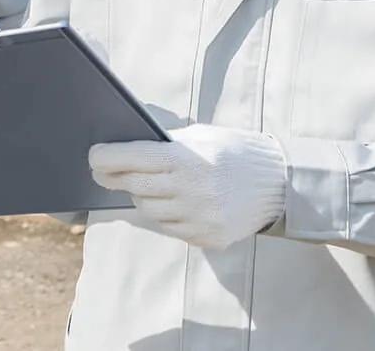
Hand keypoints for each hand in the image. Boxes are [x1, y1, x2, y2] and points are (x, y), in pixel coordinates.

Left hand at [88, 123, 287, 249]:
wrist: (282, 183)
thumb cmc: (237, 152)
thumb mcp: (202, 136)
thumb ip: (167, 143)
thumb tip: (127, 147)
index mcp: (187, 160)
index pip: (132, 159)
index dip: (106, 158)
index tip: (92, 157)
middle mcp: (191, 191)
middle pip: (135, 187)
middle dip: (115, 177)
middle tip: (104, 171)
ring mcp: (199, 218)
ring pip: (150, 210)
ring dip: (146, 196)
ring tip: (156, 184)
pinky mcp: (208, 238)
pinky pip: (171, 228)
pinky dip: (169, 215)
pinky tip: (180, 202)